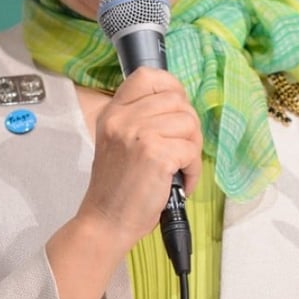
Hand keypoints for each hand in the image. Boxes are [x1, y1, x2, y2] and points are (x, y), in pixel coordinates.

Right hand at [75, 67, 202, 255]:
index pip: (148, 76)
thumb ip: (140, 119)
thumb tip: (179, 107)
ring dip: (193, 149)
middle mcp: (123, 118)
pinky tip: (181, 181)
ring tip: (180, 168)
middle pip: (177, 100)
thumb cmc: (117, 188)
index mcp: (113, 112)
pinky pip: (191, 150)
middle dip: (189, 127)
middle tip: (181, 150)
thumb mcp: (117, 142)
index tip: (178, 109)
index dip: (171, 87)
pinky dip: (193, 169)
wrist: (105, 222)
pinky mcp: (155, 155)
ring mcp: (138, 134)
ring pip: (189, 123)